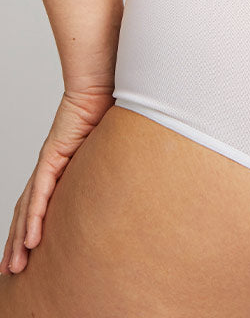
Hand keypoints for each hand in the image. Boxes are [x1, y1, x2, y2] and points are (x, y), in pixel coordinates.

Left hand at [0, 86, 113, 275]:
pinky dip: (34, 219)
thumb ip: (112, 165)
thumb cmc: (108, 109)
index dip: (29, 228)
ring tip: (15, 266)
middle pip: (26, 212)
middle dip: (16, 243)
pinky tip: (31, 241)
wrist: (101, 85)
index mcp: (61, 166)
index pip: (38, 203)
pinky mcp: (52, 157)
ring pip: (28, 210)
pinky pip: (41, 195)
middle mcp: (49, 168)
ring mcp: (49, 163)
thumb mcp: (110, 148)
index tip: (26, 252)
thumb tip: (132, 180)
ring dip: (19, 240)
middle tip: (10, 270)